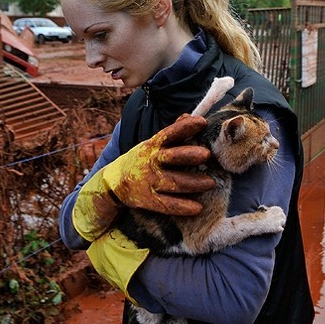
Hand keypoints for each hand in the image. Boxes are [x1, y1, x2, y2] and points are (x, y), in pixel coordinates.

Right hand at [71, 114, 214, 241]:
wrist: (113, 183)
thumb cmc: (142, 160)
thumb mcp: (152, 144)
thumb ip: (172, 132)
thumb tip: (189, 115)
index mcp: (153, 145)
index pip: (170, 133)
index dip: (185, 127)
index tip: (202, 123)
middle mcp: (151, 162)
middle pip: (171, 156)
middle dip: (188, 154)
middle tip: (206, 154)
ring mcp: (150, 181)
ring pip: (173, 182)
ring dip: (192, 183)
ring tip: (210, 183)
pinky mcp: (148, 200)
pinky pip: (167, 205)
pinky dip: (182, 207)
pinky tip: (197, 208)